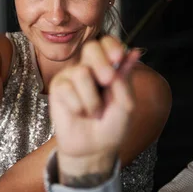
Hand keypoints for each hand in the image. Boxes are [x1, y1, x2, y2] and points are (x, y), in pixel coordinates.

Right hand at [49, 36, 139, 180]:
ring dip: (91, 99)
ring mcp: (72, 76)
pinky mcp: (58, 87)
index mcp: (109, 67)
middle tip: (107, 80)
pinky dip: (77, 105)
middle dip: (101, 62)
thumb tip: (134, 53)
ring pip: (81, 72)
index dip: (112, 46)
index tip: (119, 57)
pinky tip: (78, 113)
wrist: (94, 148)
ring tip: (94, 112)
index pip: (107, 43)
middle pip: (91, 48)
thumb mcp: (125, 104)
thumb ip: (125, 79)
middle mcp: (90, 67)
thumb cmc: (111, 125)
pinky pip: (67, 88)